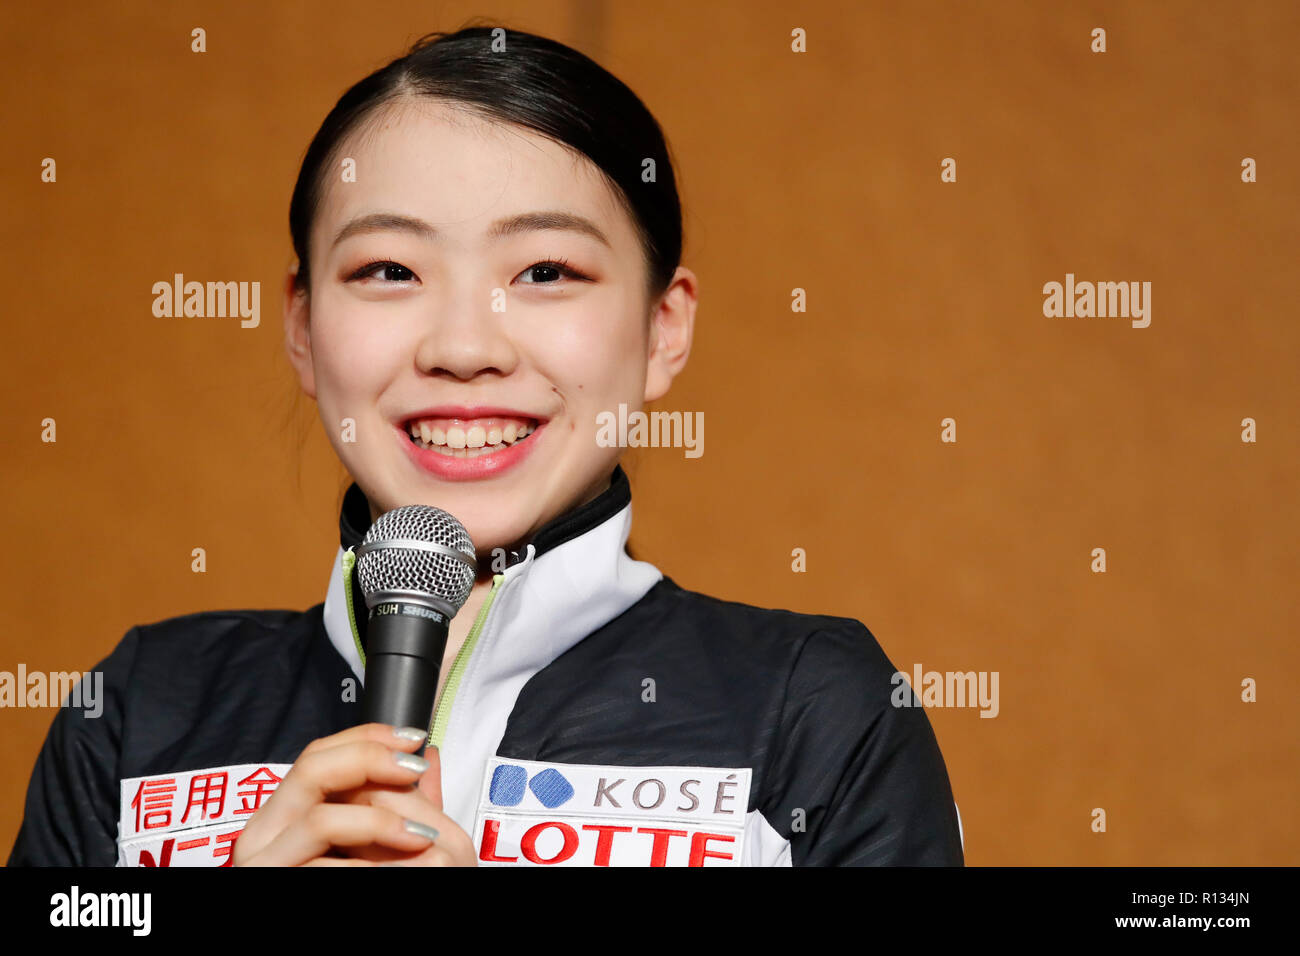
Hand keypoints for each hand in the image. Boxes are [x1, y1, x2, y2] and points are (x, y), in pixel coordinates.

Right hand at [230, 723, 476, 866]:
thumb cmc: (368, 894)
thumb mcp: (384, 847)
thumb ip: (400, 805)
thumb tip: (429, 756)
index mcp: (288, 816)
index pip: (320, 754)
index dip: (369, 737)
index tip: (413, 738)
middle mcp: (265, 835)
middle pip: (312, 769)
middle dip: (370, 761)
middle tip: (413, 769)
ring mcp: (263, 865)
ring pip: (322, 819)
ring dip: (380, 823)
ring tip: (422, 837)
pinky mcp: (270, 887)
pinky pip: (324, 867)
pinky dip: (370, 866)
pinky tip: (404, 867)